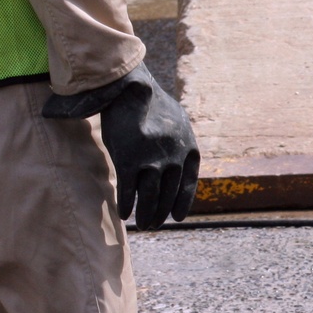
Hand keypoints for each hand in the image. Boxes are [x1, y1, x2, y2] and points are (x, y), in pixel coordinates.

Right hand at [97, 64, 199, 229]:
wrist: (130, 87)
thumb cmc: (151, 105)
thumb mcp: (176, 123)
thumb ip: (178, 146)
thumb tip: (179, 165)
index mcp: (188, 148)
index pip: (188, 184)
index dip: (182, 202)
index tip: (178, 217)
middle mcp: (174, 157)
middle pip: (168, 195)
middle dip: (161, 213)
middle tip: (154, 225)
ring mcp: (152, 160)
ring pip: (150, 198)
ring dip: (146, 215)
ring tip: (142, 226)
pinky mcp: (129, 160)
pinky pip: (128, 191)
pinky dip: (126, 204)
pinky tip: (124, 214)